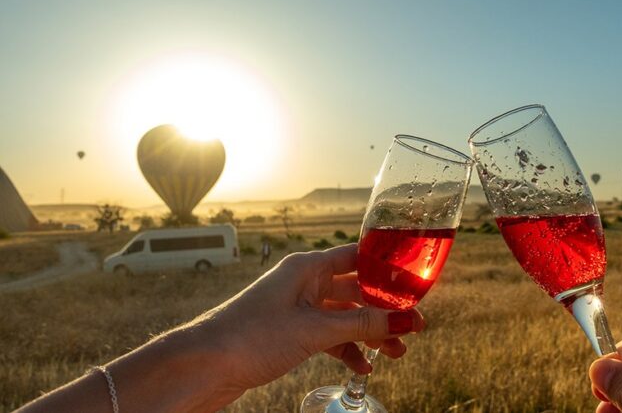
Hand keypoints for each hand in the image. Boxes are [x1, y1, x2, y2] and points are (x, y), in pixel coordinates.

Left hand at [199, 244, 424, 395]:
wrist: (203, 366)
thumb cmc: (250, 337)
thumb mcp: (314, 330)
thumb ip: (362, 324)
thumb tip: (404, 320)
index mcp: (307, 267)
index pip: (359, 257)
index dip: (388, 270)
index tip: (416, 285)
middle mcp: (303, 282)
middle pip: (356, 290)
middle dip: (384, 310)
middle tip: (414, 327)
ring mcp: (296, 308)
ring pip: (344, 316)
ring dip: (369, 333)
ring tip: (395, 353)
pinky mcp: (289, 332)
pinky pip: (328, 336)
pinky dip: (346, 349)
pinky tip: (362, 367)